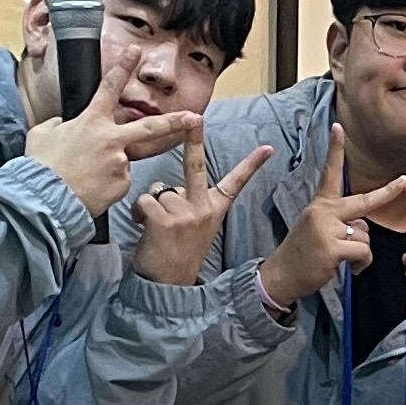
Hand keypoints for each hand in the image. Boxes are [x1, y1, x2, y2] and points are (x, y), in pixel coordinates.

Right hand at [25, 66, 204, 217]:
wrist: (45, 200)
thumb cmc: (42, 166)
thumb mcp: (43, 134)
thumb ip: (59, 125)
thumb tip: (64, 125)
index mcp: (92, 121)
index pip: (110, 87)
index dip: (123, 67)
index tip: (136, 51)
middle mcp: (112, 139)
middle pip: (151, 127)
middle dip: (175, 122)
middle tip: (194, 118)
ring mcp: (120, 162)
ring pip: (123, 160)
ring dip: (109, 167)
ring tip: (85, 176)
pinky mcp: (122, 184)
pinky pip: (118, 181)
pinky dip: (107, 184)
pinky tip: (89, 189)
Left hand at [130, 138, 274, 286]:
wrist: (169, 286)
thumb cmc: (177, 254)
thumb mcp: (197, 229)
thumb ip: (188, 204)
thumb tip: (167, 187)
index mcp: (214, 209)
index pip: (236, 183)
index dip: (252, 165)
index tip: (267, 148)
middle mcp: (203, 208)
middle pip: (195, 166)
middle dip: (193, 139)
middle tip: (194, 118)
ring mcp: (186, 213)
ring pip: (160, 189)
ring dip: (150, 203)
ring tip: (152, 224)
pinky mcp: (166, 220)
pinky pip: (146, 201)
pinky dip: (138, 212)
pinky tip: (143, 227)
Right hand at [256, 130, 405, 315]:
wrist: (281, 275)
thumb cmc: (303, 253)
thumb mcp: (317, 228)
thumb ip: (340, 221)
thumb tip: (361, 227)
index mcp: (320, 204)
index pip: (329, 172)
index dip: (335, 149)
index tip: (338, 126)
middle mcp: (323, 211)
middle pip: (363, 201)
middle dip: (387, 192)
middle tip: (404, 181)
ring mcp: (327, 228)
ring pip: (365, 235)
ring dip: (363, 251)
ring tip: (347, 260)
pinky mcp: (332, 247)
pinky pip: (363, 251)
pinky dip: (362, 263)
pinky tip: (351, 268)